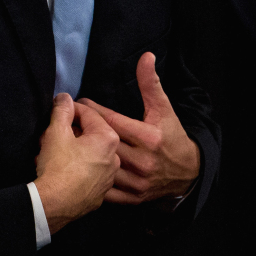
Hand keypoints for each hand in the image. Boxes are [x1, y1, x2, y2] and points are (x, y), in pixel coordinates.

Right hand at [34, 93, 120, 233]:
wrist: (53, 205)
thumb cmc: (58, 165)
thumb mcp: (56, 132)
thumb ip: (62, 111)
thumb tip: (65, 97)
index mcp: (108, 138)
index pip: (89, 114)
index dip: (70, 109)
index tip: (58, 110)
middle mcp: (114, 157)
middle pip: (89, 136)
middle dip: (68, 133)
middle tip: (48, 134)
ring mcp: (108, 178)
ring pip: (87, 155)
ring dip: (69, 151)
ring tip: (48, 152)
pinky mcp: (98, 195)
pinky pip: (87, 174)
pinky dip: (74, 169)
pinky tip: (57, 170)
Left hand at [79, 52, 199, 205]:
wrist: (188, 171)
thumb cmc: (172, 136)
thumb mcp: (164, 109)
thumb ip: (151, 84)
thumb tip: (146, 57)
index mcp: (150, 137)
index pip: (113, 122)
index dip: (94, 112)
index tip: (80, 103)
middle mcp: (144, 160)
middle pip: (104, 145)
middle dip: (84, 132)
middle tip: (67, 122)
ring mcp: (138, 181)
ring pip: (102, 169)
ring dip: (84, 158)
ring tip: (68, 145)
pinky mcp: (134, 198)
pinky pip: (106, 191)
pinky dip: (93, 181)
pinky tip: (83, 170)